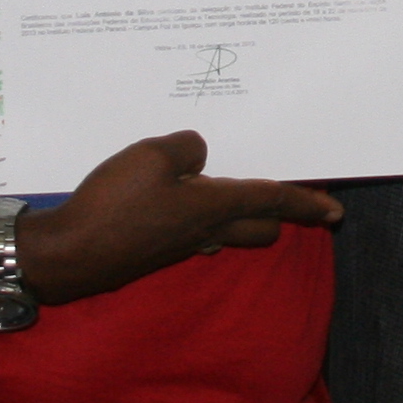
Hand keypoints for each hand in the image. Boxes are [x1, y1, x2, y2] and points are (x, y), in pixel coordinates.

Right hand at [18, 129, 340, 303]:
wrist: (68, 255)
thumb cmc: (113, 205)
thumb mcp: (150, 156)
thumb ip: (185, 148)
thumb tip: (198, 155)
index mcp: (213, 207)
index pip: (272, 201)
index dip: (305, 203)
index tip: (334, 211)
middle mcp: (205, 232)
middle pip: (258, 227)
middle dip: (277, 214)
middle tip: (287, 198)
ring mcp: (179, 247)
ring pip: (227, 232)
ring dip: (239, 216)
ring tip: (233, 191)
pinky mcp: (155, 252)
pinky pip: (195, 234)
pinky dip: (201, 219)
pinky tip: (182, 204)